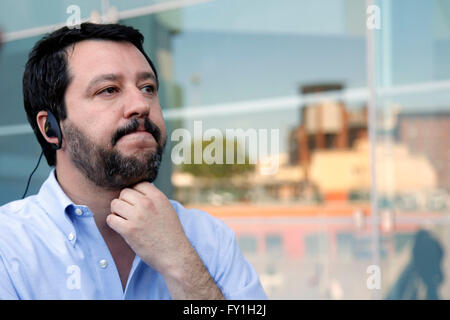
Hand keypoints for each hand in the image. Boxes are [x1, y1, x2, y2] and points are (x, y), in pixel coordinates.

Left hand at [107, 182, 224, 298]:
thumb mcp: (167, 209)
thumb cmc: (171, 234)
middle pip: (124, 193)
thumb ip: (153, 199)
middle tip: (128, 213)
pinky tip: (121, 228)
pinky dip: (113, 223)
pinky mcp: (129, 230)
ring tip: (124, 220)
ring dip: (117, 212)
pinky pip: (111, 219)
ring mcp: (137, 216)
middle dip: (124, 202)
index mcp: (158, 197)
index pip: (138, 184)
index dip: (134, 193)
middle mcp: (147, 203)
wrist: (175, 254)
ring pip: (115, 204)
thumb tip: (137, 192)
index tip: (136, 203)